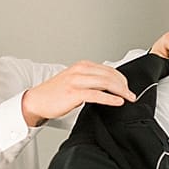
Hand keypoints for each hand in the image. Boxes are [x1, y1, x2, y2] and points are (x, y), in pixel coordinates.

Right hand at [21, 61, 135, 126]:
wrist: (36, 101)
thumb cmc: (55, 93)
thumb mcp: (75, 80)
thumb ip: (91, 80)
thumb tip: (110, 86)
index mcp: (82, 66)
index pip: (109, 69)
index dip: (121, 79)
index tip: (128, 88)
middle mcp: (80, 70)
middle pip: (110, 75)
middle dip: (124, 85)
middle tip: (131, 94)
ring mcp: (76, 81)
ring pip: (106, 83)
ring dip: (121, 91)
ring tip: (129, 98)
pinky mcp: (74, 93)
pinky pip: (97, 94)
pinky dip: (110, 98)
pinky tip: (118, 102)